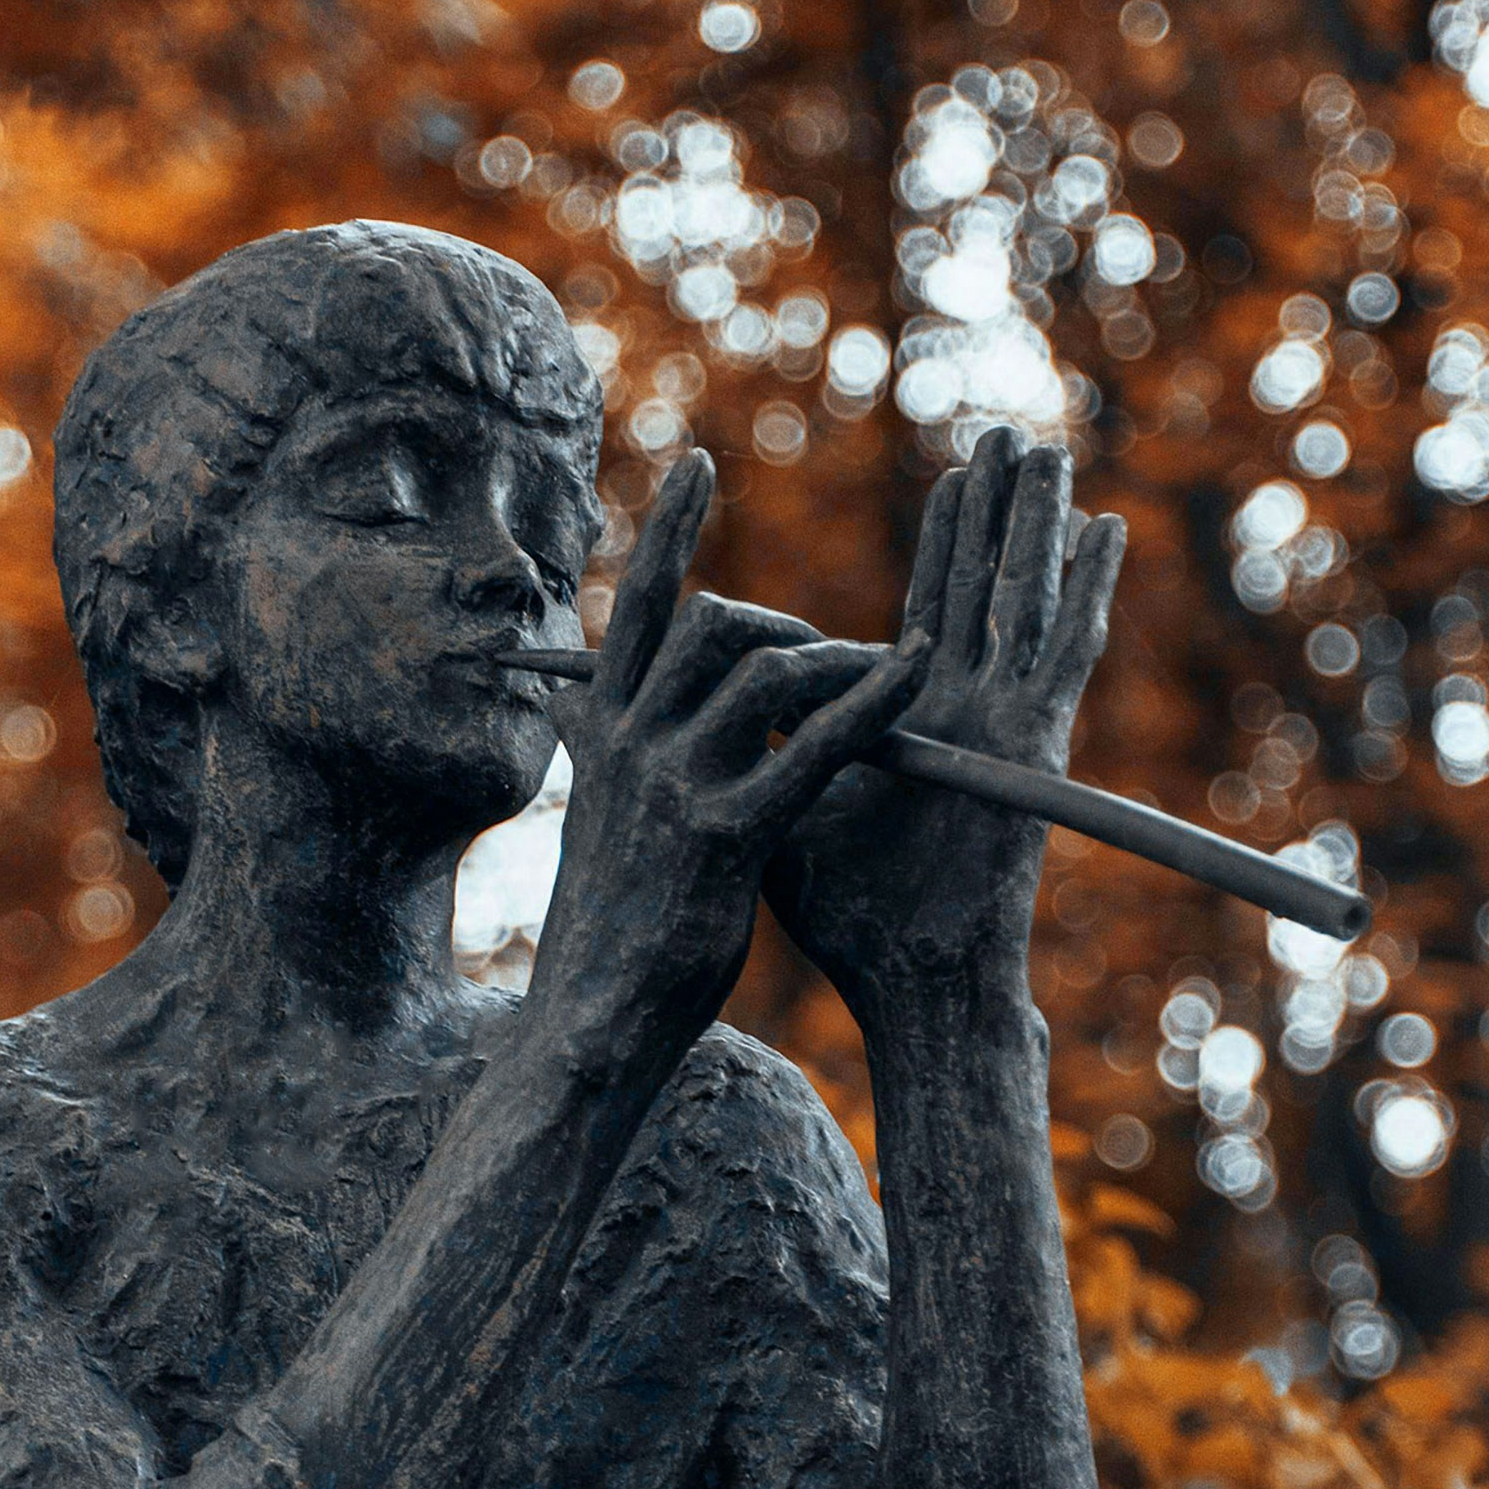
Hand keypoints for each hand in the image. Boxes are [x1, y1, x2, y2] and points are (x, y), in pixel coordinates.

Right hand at [528, 449, 928, 1064]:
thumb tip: (570, 700)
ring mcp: (676, 788)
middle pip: (714, 627)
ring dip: (836, 663)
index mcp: (598, 735)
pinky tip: (918, 670)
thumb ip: (594, 753)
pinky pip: (815, 745)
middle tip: (828, 655)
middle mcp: (629, 746)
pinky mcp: (728, 837)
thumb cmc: (606, 926)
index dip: (670, 531)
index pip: (634, 606)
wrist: (592, 1023)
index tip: (700, 465)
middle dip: (785, 624)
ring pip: (766, 673)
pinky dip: (874, 699)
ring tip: (880, 680)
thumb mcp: (590, 821)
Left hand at [763, 427, 1125, 1009]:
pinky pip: (1063, 650)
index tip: (953, 481)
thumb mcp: (789, 806)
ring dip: (1033, 525)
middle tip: (1002, 434)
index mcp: (920, 721)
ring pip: (1025, 600)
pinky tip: (1101, 532)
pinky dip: (1082, 590)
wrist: (909, 981)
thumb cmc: (848, 917)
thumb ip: (767, 745)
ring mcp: (1006, 723)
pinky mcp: (1032, 743)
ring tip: (1040, 452)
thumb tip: (705, 705)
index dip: (948, 543)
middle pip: (986, 587)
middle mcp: (971, 712)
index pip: (936, 608)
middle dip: (994, 511)